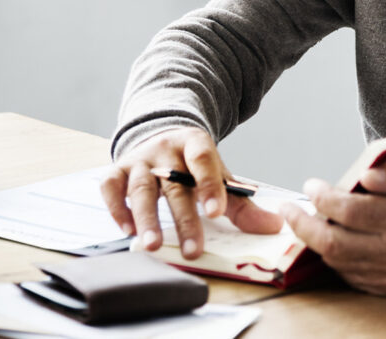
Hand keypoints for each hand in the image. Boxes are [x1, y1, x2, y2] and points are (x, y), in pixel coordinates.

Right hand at [100, 127, 282, 258]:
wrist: (160, 137)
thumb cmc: (193, 166)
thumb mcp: (219, 176)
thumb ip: (242, 203)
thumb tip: (275, 226)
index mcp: (194, 143)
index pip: (203, 159)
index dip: (210, 184)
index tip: (217, 212)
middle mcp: (165, 149)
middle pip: (174, 184)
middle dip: (184, 218)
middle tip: (192, 249)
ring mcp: (139, 159)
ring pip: (141, 188)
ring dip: (146, 218)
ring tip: (153, 245)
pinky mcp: (117, 169)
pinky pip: (111, 186)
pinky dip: (116, 207)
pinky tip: (126, 229)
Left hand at [280, 156, 385, 295]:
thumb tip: (365, 176)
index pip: (353, 212)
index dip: (324, 198)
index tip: (311, 185)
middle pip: (336, 244)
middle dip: (304, 225)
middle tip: (288, 209)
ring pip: (337, 262)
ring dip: (314, 240)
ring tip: (304, 219)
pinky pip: (347, 275)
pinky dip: (332, 256)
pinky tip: (326, 237)